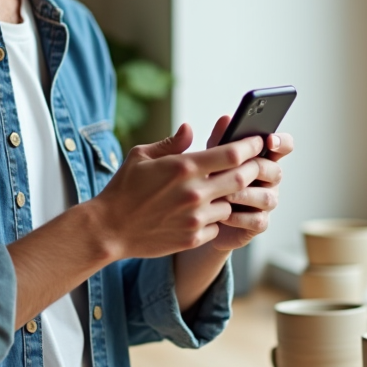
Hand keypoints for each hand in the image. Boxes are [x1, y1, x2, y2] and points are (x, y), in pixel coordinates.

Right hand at [89, 123, 265, 260]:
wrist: (109, 229)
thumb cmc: (123, 188)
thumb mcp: (141, 156)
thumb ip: (171, 143)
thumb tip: (190, 128)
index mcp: (184, 167)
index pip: (231, 154)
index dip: (250, 146)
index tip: (258, 141)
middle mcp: (194, 193)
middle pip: (241, 178)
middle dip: (252, 170)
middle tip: (254, 165)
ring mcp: (195, 218)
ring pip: (230, 205)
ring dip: (228, 197)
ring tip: (218, 192)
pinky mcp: (193, 238)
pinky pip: (216, 226)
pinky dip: (214, 219)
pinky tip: (202, 214)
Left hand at [203, 116, 293, 251]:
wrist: (196, 218)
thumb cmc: (206, 181)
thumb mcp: (209, 158)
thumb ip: (218, 140)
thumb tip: (226, 118)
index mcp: (262, 158)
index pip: (283, 146)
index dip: (281, 142)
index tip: (269, 140)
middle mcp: (269, 179)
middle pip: (275, 171)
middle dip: (255, 170)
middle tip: (235, 170)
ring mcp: (266, 202)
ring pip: (267, 197)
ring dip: (244, 195)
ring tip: (223, 195)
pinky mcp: (258, 224)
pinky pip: (258, 220)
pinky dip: (240, 217)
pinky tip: (223, 215)